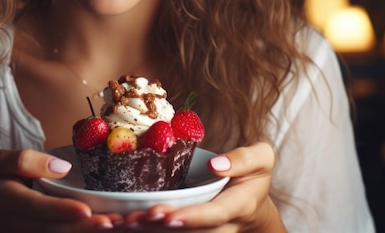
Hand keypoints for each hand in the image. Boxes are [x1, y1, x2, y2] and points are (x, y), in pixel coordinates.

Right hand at [0, 148, 120, 231]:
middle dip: (80, 229)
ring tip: (113, 227)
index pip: (33, 205)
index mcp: (4, 199)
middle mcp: (14, 224)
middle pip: (49, 230)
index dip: (58, 209)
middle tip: (111, 222)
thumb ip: (24, 160)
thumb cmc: (3, 184)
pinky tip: (105, 232)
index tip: (85, 209)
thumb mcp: (0, 163)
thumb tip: (61, 167)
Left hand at [123, 142, 285, 231]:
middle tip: (132, 219)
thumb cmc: (253, 176)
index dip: (192, 218)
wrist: (253, 205)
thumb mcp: (261, 158)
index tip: (166, 216)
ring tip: (123, 223)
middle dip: (160, 228)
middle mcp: (223, 226)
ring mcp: (208, 232)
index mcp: (240, 205)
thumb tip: (216, 164)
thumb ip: (245, 158)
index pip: (215, 215)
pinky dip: (148, 231)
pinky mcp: (192, 231)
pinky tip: (122, 225)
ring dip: (149, 232)